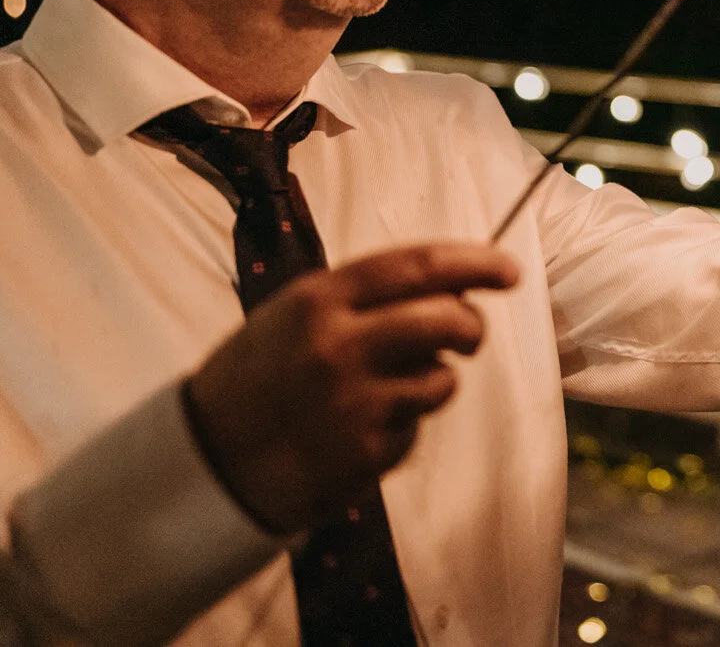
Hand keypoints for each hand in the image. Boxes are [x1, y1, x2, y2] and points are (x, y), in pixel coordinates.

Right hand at [185, 243, 518, 533]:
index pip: (417, 266)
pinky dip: (401, 426)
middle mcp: (339, 345)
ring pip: (441, 380)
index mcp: (320, 299)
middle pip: (445, 321)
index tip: (508, 268)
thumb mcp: (297, 314)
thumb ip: (366, 298)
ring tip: (385, 390)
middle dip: (472, 326)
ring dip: (432, 382)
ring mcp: (353, 401)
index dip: (473, 263)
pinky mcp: (364, 451)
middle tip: (470, 333)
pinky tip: (359, 429)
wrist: (211, 457)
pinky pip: (414, 428)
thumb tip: (451, 284)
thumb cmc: (263, 375)